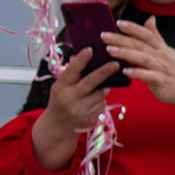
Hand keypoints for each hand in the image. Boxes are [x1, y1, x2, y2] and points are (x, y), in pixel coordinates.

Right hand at [28, 46, 120, 168]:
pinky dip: (100, 100)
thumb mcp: (61, 86)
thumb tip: (84, 53)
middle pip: (91, 82)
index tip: (91, 49)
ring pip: (100, 94)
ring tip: (97, 89)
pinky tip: (92, 103)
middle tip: (115, 64)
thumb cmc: (62, 99)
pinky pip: (102, 104)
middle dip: (104, 72)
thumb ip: (72, 73)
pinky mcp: (90, 118)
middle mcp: (69, 98)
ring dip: (103, 89)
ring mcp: (80, 110)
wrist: (58, 125)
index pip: (71, 71)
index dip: (81, 60)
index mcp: (60, 87)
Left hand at [104, 19, 174, 138]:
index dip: (133, 28)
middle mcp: (161, 56)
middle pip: (140, 44)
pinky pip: (149, 76)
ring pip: (143, 58)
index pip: (146, 34)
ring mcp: (162, 68)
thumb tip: (150, 19)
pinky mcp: (162, 82)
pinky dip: (138, 73)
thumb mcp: (167, 51)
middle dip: (121, 39)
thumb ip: (156, 36)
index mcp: (161, 48)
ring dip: (126, 53)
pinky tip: (126, 72)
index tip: (118, 23)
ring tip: (110, 50)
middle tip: (104, 35)